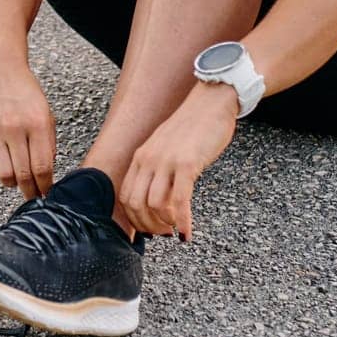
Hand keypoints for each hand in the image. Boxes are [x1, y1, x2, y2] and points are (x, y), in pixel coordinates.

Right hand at [0, 58, 55, 198]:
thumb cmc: (24, 90)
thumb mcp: (45, 112)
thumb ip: (47, 143)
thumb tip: (45, 173)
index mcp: (38, 123)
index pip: (43, 168)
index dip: (45, 186)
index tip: (46, 193)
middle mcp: (15, 128)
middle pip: (22, 176)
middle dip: (30, 192)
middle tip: (32, 196)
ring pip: (2, 174)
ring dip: (11, 183)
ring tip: (15, 180)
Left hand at [120, 82, 238, 240]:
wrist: (211, 102)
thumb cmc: (194, 127)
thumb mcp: (167, 148)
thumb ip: (159, 169)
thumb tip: (159, 201)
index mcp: (141, 157)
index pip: (125, 196)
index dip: (134, 219)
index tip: (148, 230)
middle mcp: (148, 159)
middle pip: (135, 204)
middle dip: (147, 226)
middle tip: (163, 234)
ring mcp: (166, 161)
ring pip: (154, 205)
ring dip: (164, 225)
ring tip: (175, 230)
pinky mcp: (186, 163)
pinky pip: (178, 201)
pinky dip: (182, 221)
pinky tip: (187, 233)